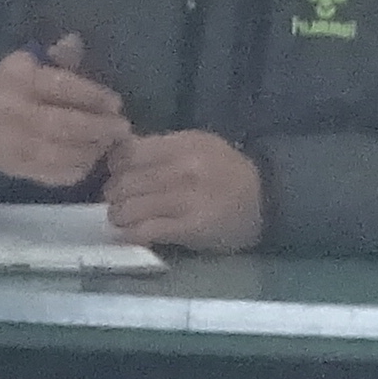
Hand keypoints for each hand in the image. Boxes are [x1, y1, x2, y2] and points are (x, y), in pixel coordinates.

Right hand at [0, 36, 131, 188]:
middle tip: (122, 128)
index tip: (116, 103)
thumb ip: (58, 57)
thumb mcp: (31, 63)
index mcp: (16, 78)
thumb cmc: (14, 87)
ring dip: (91, 150)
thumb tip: (75, 41)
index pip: (61, 87)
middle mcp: (8, 111)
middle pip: (62, 124)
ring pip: (58, 153)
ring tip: (109, 144)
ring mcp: (8, 143)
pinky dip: (76, 168)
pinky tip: (91, 159)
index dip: (93, 96)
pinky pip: (51, 173)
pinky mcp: (12, 168)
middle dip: (98, 127)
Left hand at [103, 129, 267, 253]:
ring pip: (130, 208)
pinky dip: (131, 234)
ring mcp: (186, 200)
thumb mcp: (197, 144)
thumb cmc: (225, 170)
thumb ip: (161, 147)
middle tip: (114, 200)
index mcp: (182, 144)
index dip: (114, 165)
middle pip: (125, 182)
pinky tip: (130, 234)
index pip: (128, 153)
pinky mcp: (190, 228)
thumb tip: (119, 154)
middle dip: (112, 194)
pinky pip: (147, 231)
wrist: (264, 200)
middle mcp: (183, 170)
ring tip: (121, 218)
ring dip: (118, 216)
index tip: (115, 173)